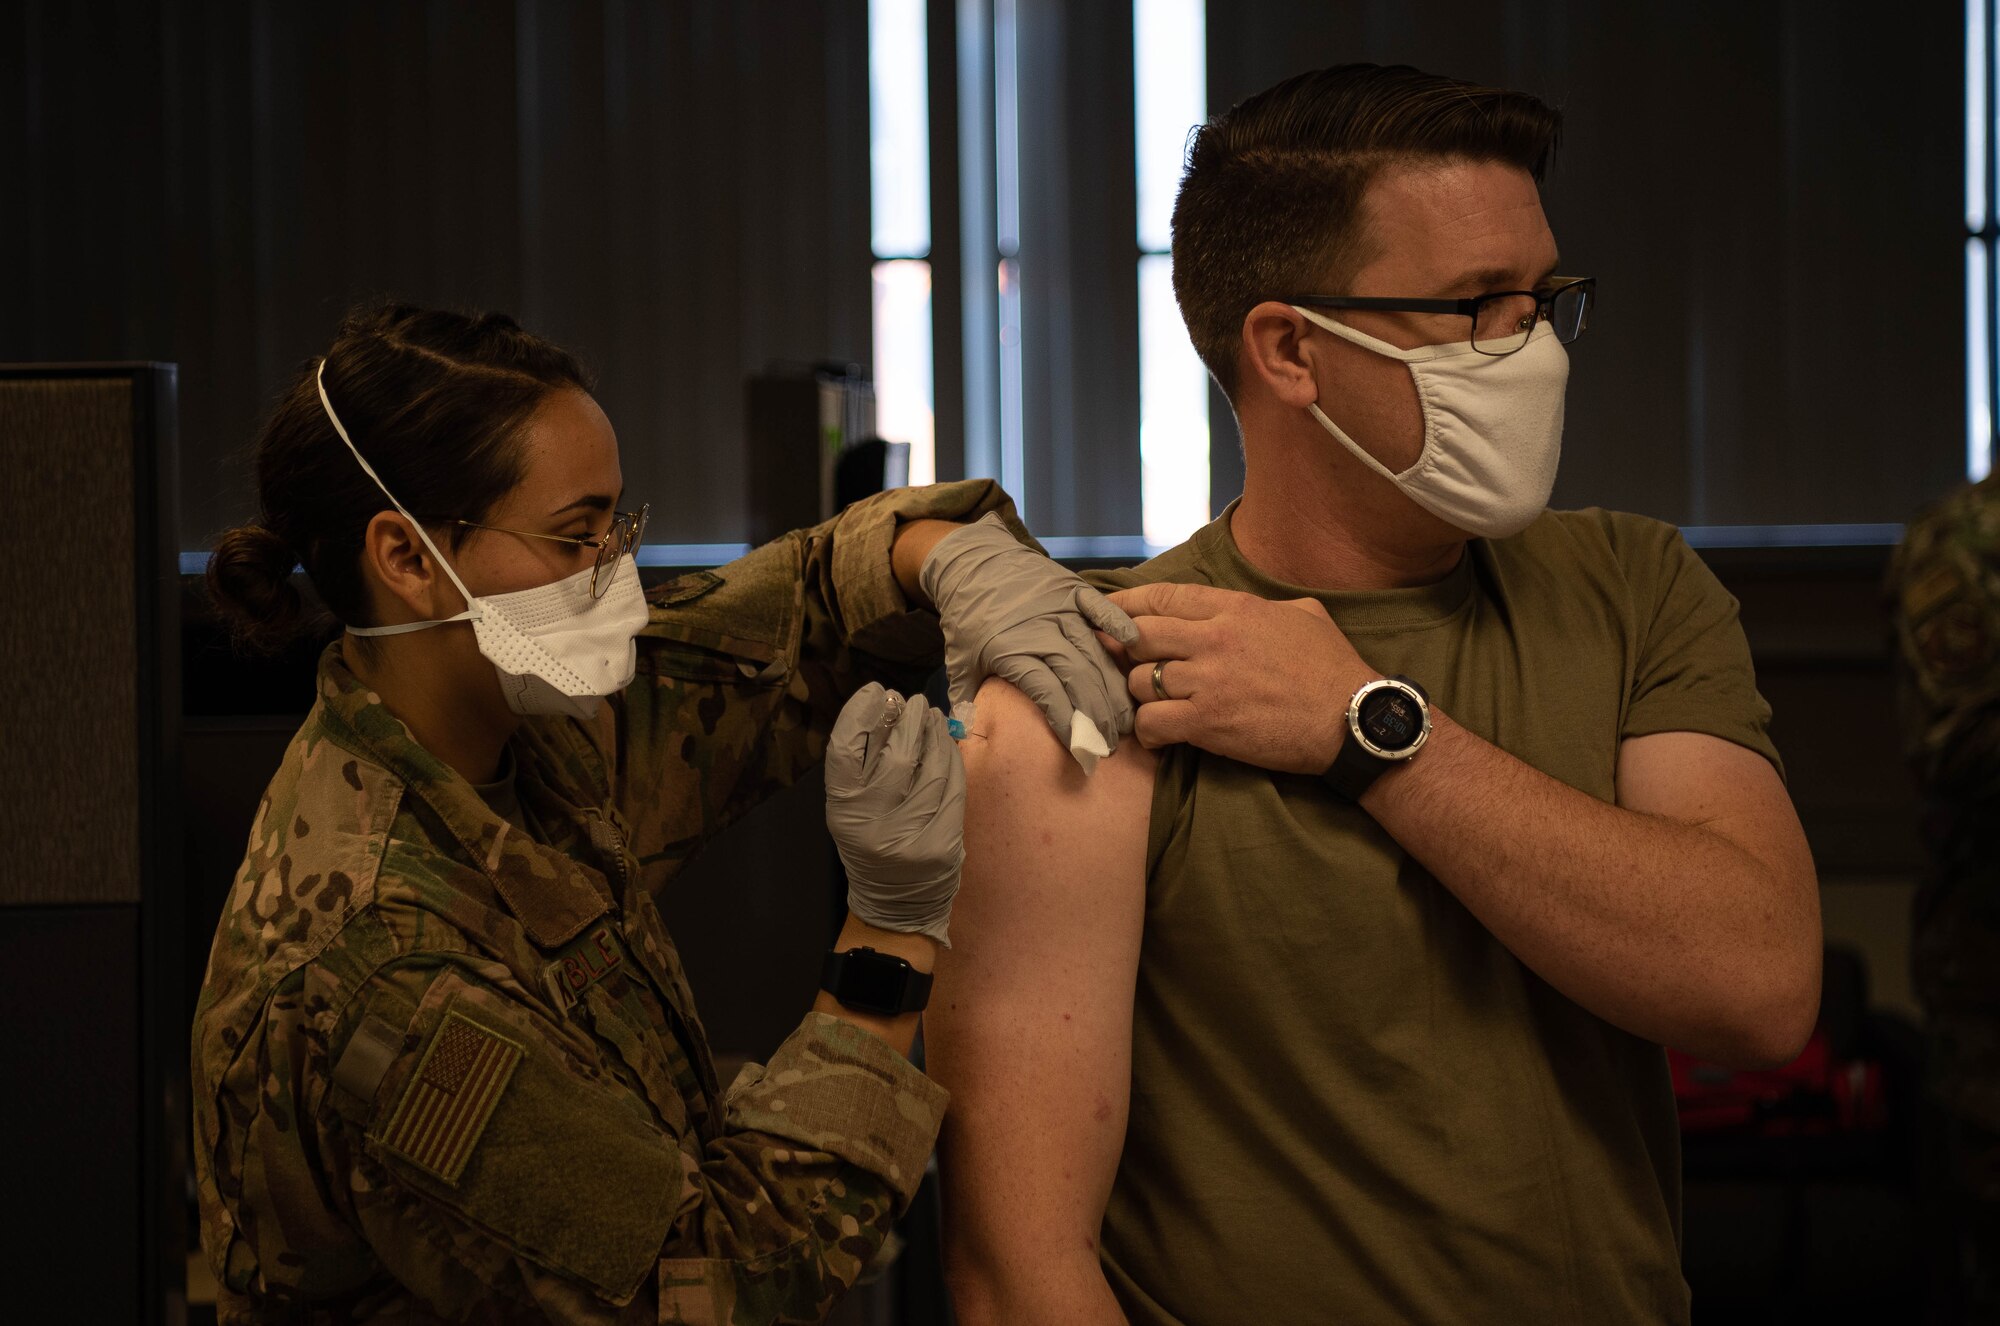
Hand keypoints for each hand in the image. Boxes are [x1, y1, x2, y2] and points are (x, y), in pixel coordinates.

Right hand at [824, 683, 964, 945]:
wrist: (896, 904)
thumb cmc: (870, 844)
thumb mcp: (851, 809)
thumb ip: (862, 765)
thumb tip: (888, 707)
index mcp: (843, 810)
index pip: (846, 749)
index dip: (861, 713)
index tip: (876, 692)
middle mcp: (873, 822)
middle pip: (895, 754)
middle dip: (907, 720)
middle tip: (912, 702)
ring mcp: (911, 834)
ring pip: (930, 767)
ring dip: (934, 734)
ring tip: (931, 716)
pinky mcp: (943, 842)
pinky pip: (952, 787)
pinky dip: (951, 758)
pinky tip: (947, 743)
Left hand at [919, 512, 1139, 752]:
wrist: (970, 562)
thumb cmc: (966, 617)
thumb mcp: (957, 660)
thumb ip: (965, 699)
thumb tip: (964, 737)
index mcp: (1011, 651)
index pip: (1047, 693)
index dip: (1067, 722)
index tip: (1082, 748)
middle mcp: (1041, 631)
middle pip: (1078, 677)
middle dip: (1098, 714)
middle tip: (1113, 741)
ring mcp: (1059, 608)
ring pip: (1093, 651)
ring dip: (1113, 685)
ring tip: (1127, 716)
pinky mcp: (1072, 589)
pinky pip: (1099, 607)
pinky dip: (1117, 622)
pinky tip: (1134, 643)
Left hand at [1106, 582, 1378, 773]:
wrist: (1354, 720)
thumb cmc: (1334, 669)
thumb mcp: (1305, 615)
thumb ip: (1266, 605)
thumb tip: (1249, 607)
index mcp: (1236, 608)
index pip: (1163, 597)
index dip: (1127, 605)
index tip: (1106, 613)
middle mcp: (1215, 638)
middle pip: (1139, 636)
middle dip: (1124, 651)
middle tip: (1119, 665)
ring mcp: (1208, 680)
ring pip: (1139, 681)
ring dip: (1139, 695)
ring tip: (1152, 705)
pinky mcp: (1208, 722)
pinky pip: (1152, 722)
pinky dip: (1148, 732)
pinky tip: (1159, 737)